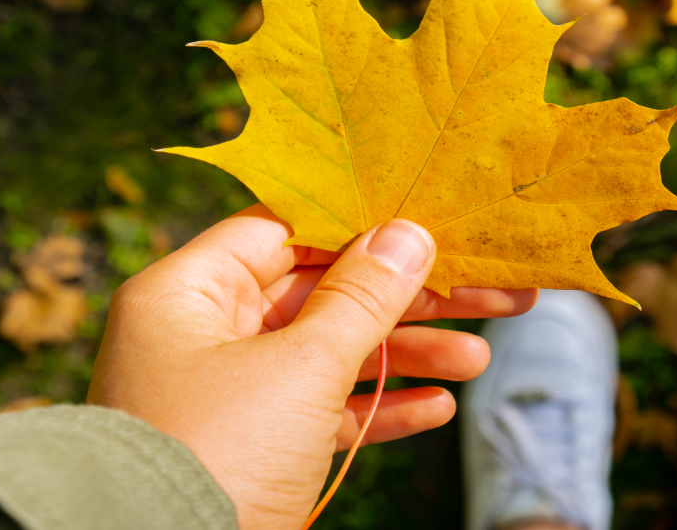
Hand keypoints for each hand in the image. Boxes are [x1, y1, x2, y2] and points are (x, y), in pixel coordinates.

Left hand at [87, 204, 535, 529]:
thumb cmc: (217, 454)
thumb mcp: (300, 367)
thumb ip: (361, 298)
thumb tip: (408, 234)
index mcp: (190, 292)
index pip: (285, 232)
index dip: (360, 225)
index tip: (427, 223)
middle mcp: (204, 334)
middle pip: (323, 294)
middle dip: (407, 300)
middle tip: (486, 291)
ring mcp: (228, 394)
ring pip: (331, 355)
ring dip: (407, 355)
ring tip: (478, 358)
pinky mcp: (251, 449)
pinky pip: (323, 412)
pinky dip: (377, 408)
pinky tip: (438, 407)